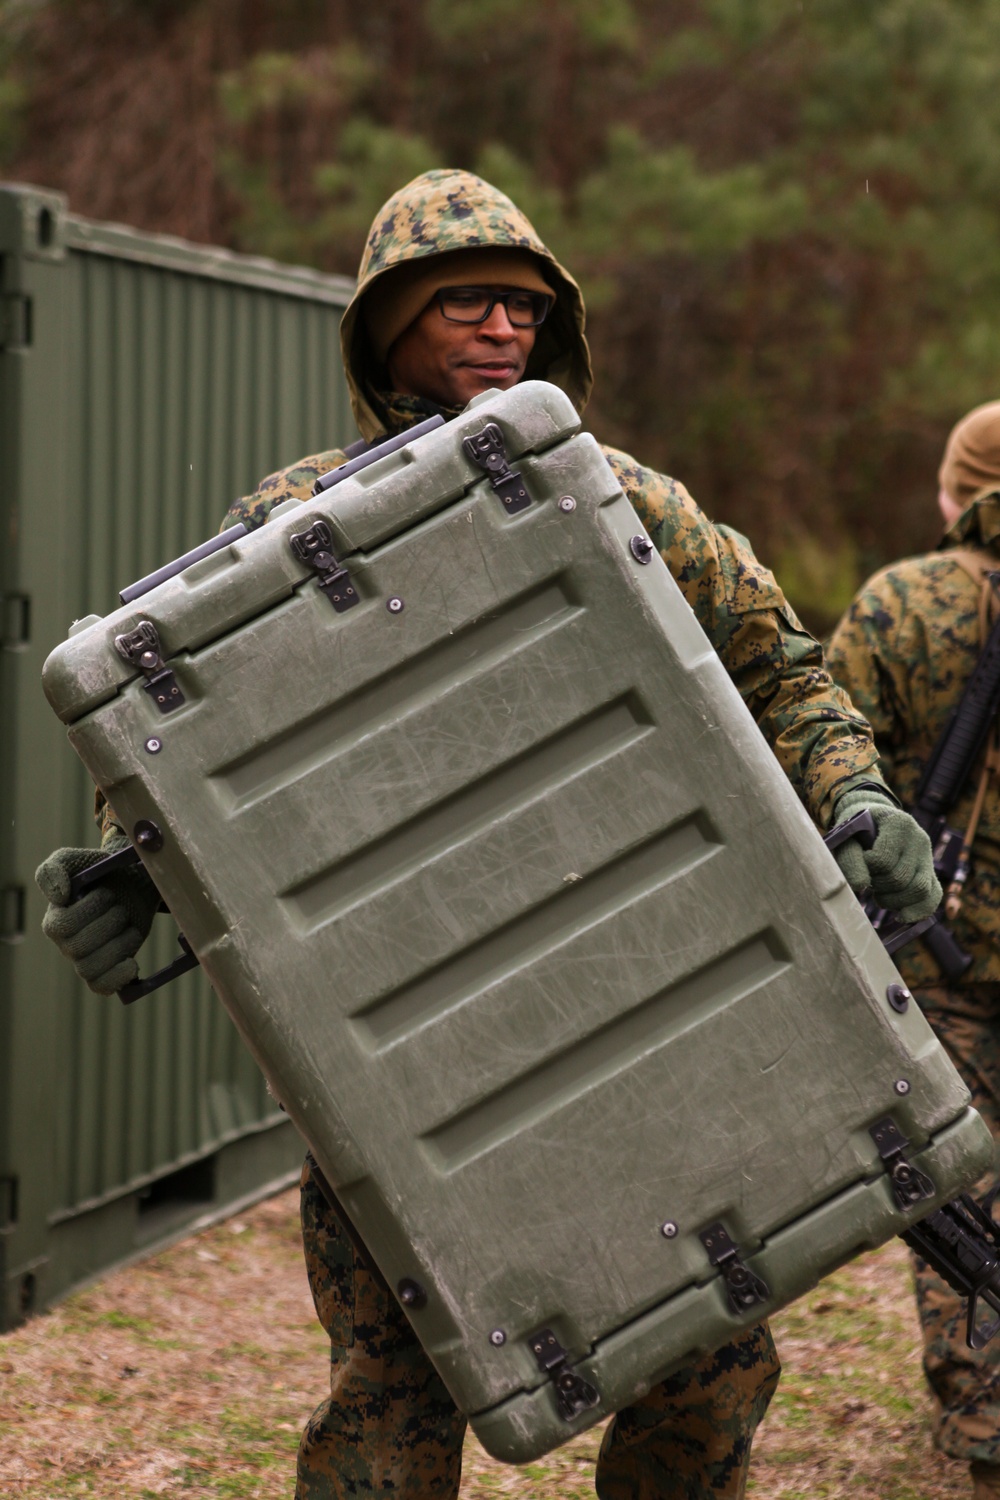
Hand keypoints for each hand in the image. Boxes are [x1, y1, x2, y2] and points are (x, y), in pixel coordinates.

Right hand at [35, 837, 160, 994]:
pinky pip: (102, 986)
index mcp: (56, 919)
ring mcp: (86, 958)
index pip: (62, 927)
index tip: (107, 893)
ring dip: (117, 947)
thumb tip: (59, 895)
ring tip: (130, 928)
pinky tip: (132, 964)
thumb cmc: (100, 869)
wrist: (133, 881)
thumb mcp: (75, 859)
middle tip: (122, 908)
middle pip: (79, 949)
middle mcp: (67, 943)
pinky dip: (117, 979)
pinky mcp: (107, 968)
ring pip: (91, 969)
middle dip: (108, 925)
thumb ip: (56, 868)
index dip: (88, 911)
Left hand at [831, 789, 941, 922]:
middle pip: (901, 878)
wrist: (873, 822)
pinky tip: (900, 916)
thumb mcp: (846, 836)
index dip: (867, 868)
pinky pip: (933, 896)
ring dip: (894, 901)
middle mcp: (919, 839)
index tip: (860, 861)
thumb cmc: (856, 831)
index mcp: (899, 824)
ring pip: (920, 890)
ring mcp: (927, 856)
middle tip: (868, 881)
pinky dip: (918, 910)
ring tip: (879, 895)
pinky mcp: (930, 872)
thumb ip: (849, 857)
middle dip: (879, 886)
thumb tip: (860, 886)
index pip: (883, 860)